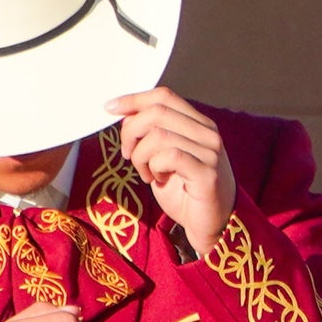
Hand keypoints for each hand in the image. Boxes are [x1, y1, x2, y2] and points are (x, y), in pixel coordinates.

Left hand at [106, 87, 235, 255]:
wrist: (212, 225)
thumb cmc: (185, 192)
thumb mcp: (164, 157)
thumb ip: (152, 134)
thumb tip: (125, 115)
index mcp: (199, 124)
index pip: (164, 96)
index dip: (134, 99)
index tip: (110, 109)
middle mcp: (208, 133)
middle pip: (157, 112)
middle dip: (131, 131)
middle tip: (128, 154)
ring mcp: (210, 153)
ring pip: (158, 135)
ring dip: (141, 156)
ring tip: (147, 173)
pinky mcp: (207, 174)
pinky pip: (169, 157)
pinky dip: (154, 167)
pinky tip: (158, 180)